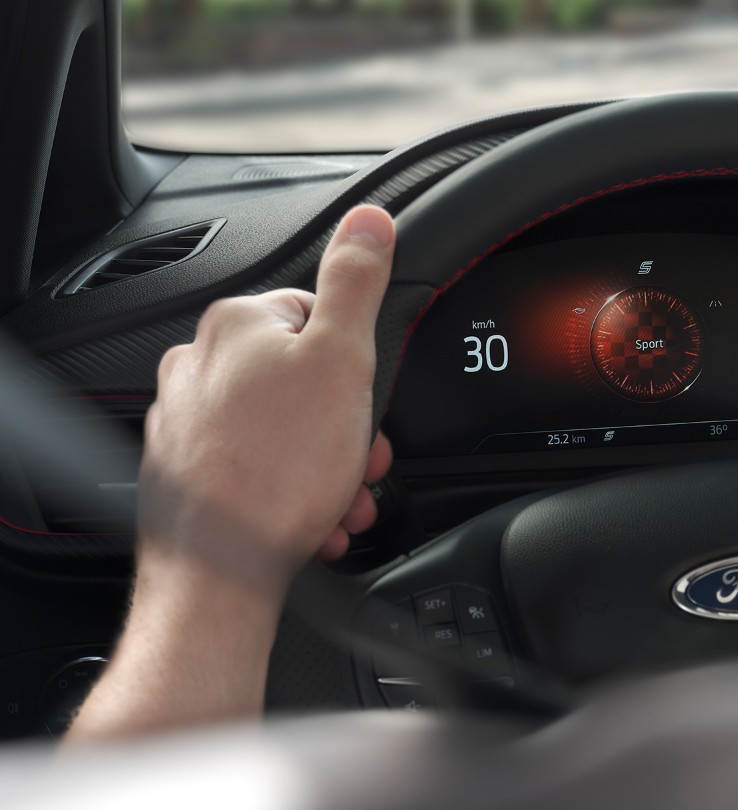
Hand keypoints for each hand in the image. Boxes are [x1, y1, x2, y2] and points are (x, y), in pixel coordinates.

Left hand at [138, 205, 395, 599]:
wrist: (221, 569)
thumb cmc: (277, 471)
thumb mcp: (345, 360)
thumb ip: (358, 282)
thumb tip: (370, 219)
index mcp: (237, 325)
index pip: (320, 319)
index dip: (359, 367)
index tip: (368, 405)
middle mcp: (201, 365)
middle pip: (305, 382)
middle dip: (346, 428)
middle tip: (361, 461)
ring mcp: (188, 421)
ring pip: (285, 432)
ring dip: (327, 467)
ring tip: (339, 501)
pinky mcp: (187, 472)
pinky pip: (258, 470)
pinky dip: (292, 493)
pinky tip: (312, 519)